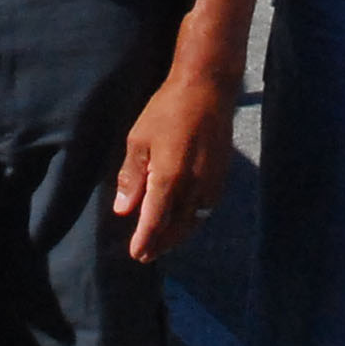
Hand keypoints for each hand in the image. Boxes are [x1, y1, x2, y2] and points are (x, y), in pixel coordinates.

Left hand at [112, 71, 233, 261]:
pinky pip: (206, 208)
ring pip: (194, 221)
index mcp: (169, 178)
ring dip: (178, 236)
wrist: (208, 90)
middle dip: (161, 244)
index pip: (155, 221)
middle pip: (177, 228)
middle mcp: (193, 186)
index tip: (137, 254)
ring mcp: (211, 182)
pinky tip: (185, 220)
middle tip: (146, 256)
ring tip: (163, 244)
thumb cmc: (167, 110)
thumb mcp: (138, 140)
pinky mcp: (221, 176)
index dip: (145, 241)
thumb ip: (132, 177)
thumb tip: (123, 209)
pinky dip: (193, 220)